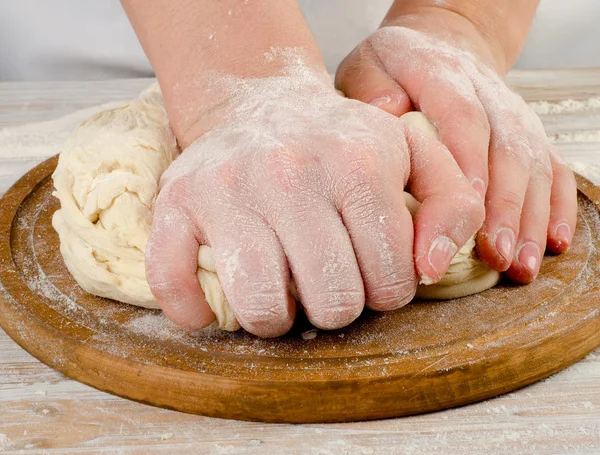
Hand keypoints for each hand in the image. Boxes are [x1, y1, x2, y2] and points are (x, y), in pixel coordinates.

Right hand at [145, 63, 482, 336]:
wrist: (263, 105)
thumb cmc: (342, 145)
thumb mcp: (414, 157)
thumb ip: (452, 205)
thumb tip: (430, 269)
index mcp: (357, 163)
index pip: (391, 281)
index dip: (386, 290)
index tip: (369, 270)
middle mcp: (289, 172)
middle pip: (332, 302)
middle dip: (336, 306)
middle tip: (326, 278)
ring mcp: (226, 188)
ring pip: (262, 307)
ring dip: (278, 317)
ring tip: (282, 290)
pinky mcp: (175, 203)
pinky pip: (173, 283)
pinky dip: (193, 311)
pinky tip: (212, 304)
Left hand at [335, 8, 577, 283]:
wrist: (439, 45)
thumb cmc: (393, 68)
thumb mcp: (367, 68)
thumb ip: (372, 91)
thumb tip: (388, 112)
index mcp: (442, 73)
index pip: (462, 115)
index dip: (469, 161)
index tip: (465, 207)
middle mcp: (487, 92)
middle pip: (506, 148)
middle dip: (503, 207)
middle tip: (494, 254)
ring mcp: (513, 113)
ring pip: (533, 165)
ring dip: (529, 218)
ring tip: (518, 264)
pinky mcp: (529, 133)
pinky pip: (554, 168)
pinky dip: (557, 207)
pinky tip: (553, 244)